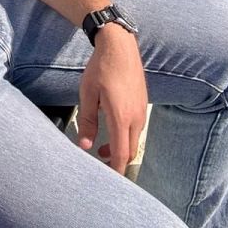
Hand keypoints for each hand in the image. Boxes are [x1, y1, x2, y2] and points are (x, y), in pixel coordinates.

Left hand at [78, 25, 147, 174]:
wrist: (120, 46)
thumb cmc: (101, 68)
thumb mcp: (88, 94)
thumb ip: (87, 121)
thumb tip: (84, 145)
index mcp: (121, 117)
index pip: (121, 154)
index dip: (114, 171)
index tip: (107, 181)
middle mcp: (135, 118)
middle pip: (129, 151)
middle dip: (116, 161)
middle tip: (99, 161)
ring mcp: (142, 111)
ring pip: (133, 140)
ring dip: (121, 147)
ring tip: (103, 146)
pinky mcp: (143, 104)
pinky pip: (136, 128)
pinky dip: (126, 135)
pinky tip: (112, 126)